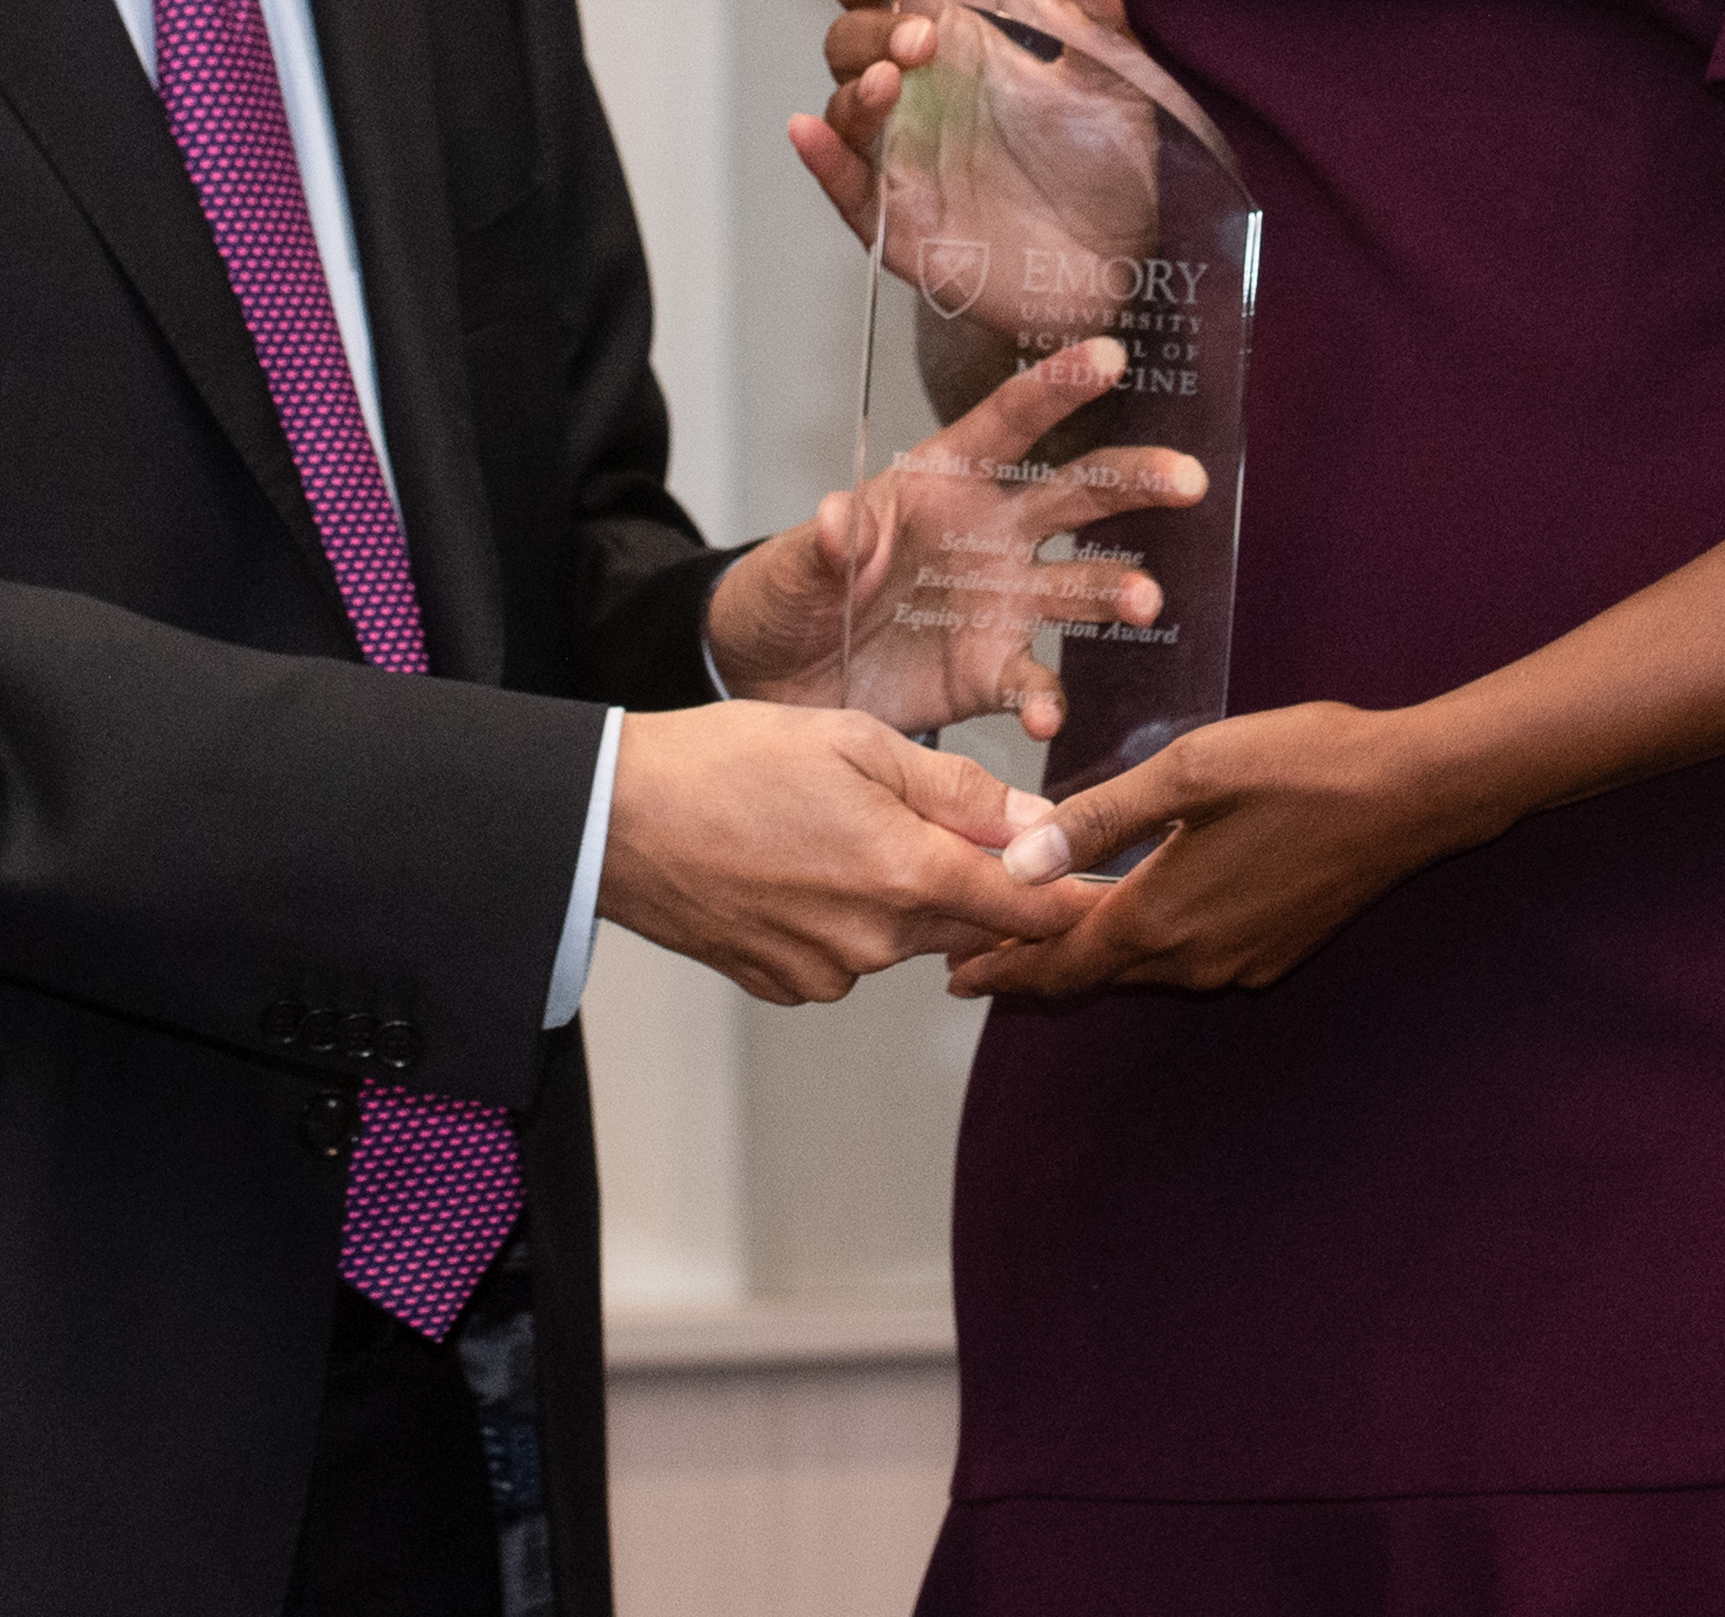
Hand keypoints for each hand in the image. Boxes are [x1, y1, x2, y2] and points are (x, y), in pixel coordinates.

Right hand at [597, 701, 1100, 1003]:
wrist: (614, 821)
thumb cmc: (724, 762)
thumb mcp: (854, 739)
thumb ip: (956, 788)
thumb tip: (1035, 820)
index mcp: (904, 873)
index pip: (1029, 908)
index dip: (1075, 896)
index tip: (1110, 890)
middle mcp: (875, 941)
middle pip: (970, 922)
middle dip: (976, 878)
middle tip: (942, 818)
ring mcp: (828, 972)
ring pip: (908, 935)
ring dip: (905, 891)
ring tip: (840, 825)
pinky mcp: (787, 986)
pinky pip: (851, 953)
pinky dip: (849, 914)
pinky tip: (801, 864)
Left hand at [701, 340, 1212, 738]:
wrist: (778, 676)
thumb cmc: (787, 593)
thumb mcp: (792, 564)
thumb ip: (822, 546)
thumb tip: (834, 519)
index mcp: (943, 481)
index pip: (1010, 423)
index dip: (1058, 387)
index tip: (1111, 355)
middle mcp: (990, 535)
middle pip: (1077, 495)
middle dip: (1135, 481)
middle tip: (1187, 479)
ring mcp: (1000, 603)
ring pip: (1082, 585)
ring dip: (1119, 590)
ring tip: (1144, 601)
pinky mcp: (991, 671)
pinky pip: (1033, 681)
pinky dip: (1044, 700)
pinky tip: (1045, 718)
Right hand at [780, 0, 1137, 242]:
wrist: (1120, 266)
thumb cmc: (1107, 173)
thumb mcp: (1114, 89)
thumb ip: (1097, 26)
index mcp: (956, 51)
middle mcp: (918, 99)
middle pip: (850, 43)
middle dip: (873, 30)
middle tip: (923, 39)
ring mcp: (903, 160)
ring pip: (843, 111)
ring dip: (855, 88)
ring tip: (891, 80)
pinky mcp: (897, 223)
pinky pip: (845, 188)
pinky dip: (821, 159)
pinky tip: (810, 131)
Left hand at [943, 703, 1509, 1001]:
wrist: (1414, 794)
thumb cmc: (1304, 766)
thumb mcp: (1189, 771)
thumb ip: (1100, 819)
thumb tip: (1021, 862)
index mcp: (1164, 915)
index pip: (1060, 962)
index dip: (1003, 970)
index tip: (955, 974)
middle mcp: (1198, 957)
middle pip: (1096, 974)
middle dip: (1036, 966)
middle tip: (982, 951)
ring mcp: (1241, 961)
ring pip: (1143, 968)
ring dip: (1092, 954)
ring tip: (1047, 929)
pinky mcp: (1274, 952)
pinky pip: (1188, 959)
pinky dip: (1146, 945)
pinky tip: (1139, 909)